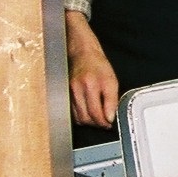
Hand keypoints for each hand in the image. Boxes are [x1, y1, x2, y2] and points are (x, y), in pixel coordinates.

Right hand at [65, 10, 119, 127]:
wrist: (82, 53)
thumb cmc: (97, 65)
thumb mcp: (112, 80)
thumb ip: (112, 100)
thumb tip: (110, 118)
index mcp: (91, 85)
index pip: (96, 114)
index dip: (104, 122)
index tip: (109, 122)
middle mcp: (78, 90)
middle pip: (86, 119)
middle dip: (97, 124)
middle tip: (105, 121)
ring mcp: (69, 93)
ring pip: (78, 118)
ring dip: (89, 122)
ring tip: (97, 117)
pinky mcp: (65, 95)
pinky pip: (72, 113)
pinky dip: (81, 116)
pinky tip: (88, 112)